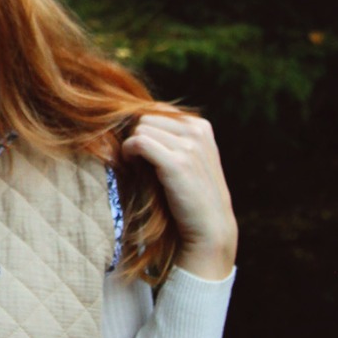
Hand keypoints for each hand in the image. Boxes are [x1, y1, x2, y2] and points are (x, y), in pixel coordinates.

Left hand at [120, 112, 237, 278]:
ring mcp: (190, 146)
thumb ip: (173, 136)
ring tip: (137, 164)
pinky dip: (128, 151)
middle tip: (137, 159)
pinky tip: (131, 164)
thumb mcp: (190, 158)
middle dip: (138, 136)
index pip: (158, 110)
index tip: (142, 149)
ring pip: (141, 128)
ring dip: (132, 145)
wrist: (209, 226)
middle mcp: (198, 131)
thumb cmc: (191, 193)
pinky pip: (139, 142)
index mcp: (201, 126)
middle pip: (147, 118)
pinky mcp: (177, 164)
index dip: (144, 128)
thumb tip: (136, 118)